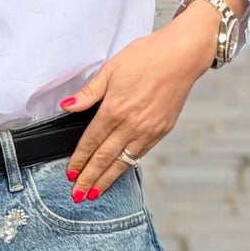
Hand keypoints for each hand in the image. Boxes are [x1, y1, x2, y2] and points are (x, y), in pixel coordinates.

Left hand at [58, 0, 237, 198]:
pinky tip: (118, 172)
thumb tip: (67, 107)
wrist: (181, 56)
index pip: (91, 142)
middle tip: (78, 194)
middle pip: (104, 158)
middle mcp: (131, 125)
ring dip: (107, 179)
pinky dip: (126, 167)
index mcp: (114, 109)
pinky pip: (139, 154)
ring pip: (123, 162)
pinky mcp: (161, 131)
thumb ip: (89, 92)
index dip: (79, 160)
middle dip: (89, 178)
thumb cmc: (147, 57)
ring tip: (95, 193)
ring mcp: (148, 131)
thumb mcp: (111, 69)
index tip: (70, 173)